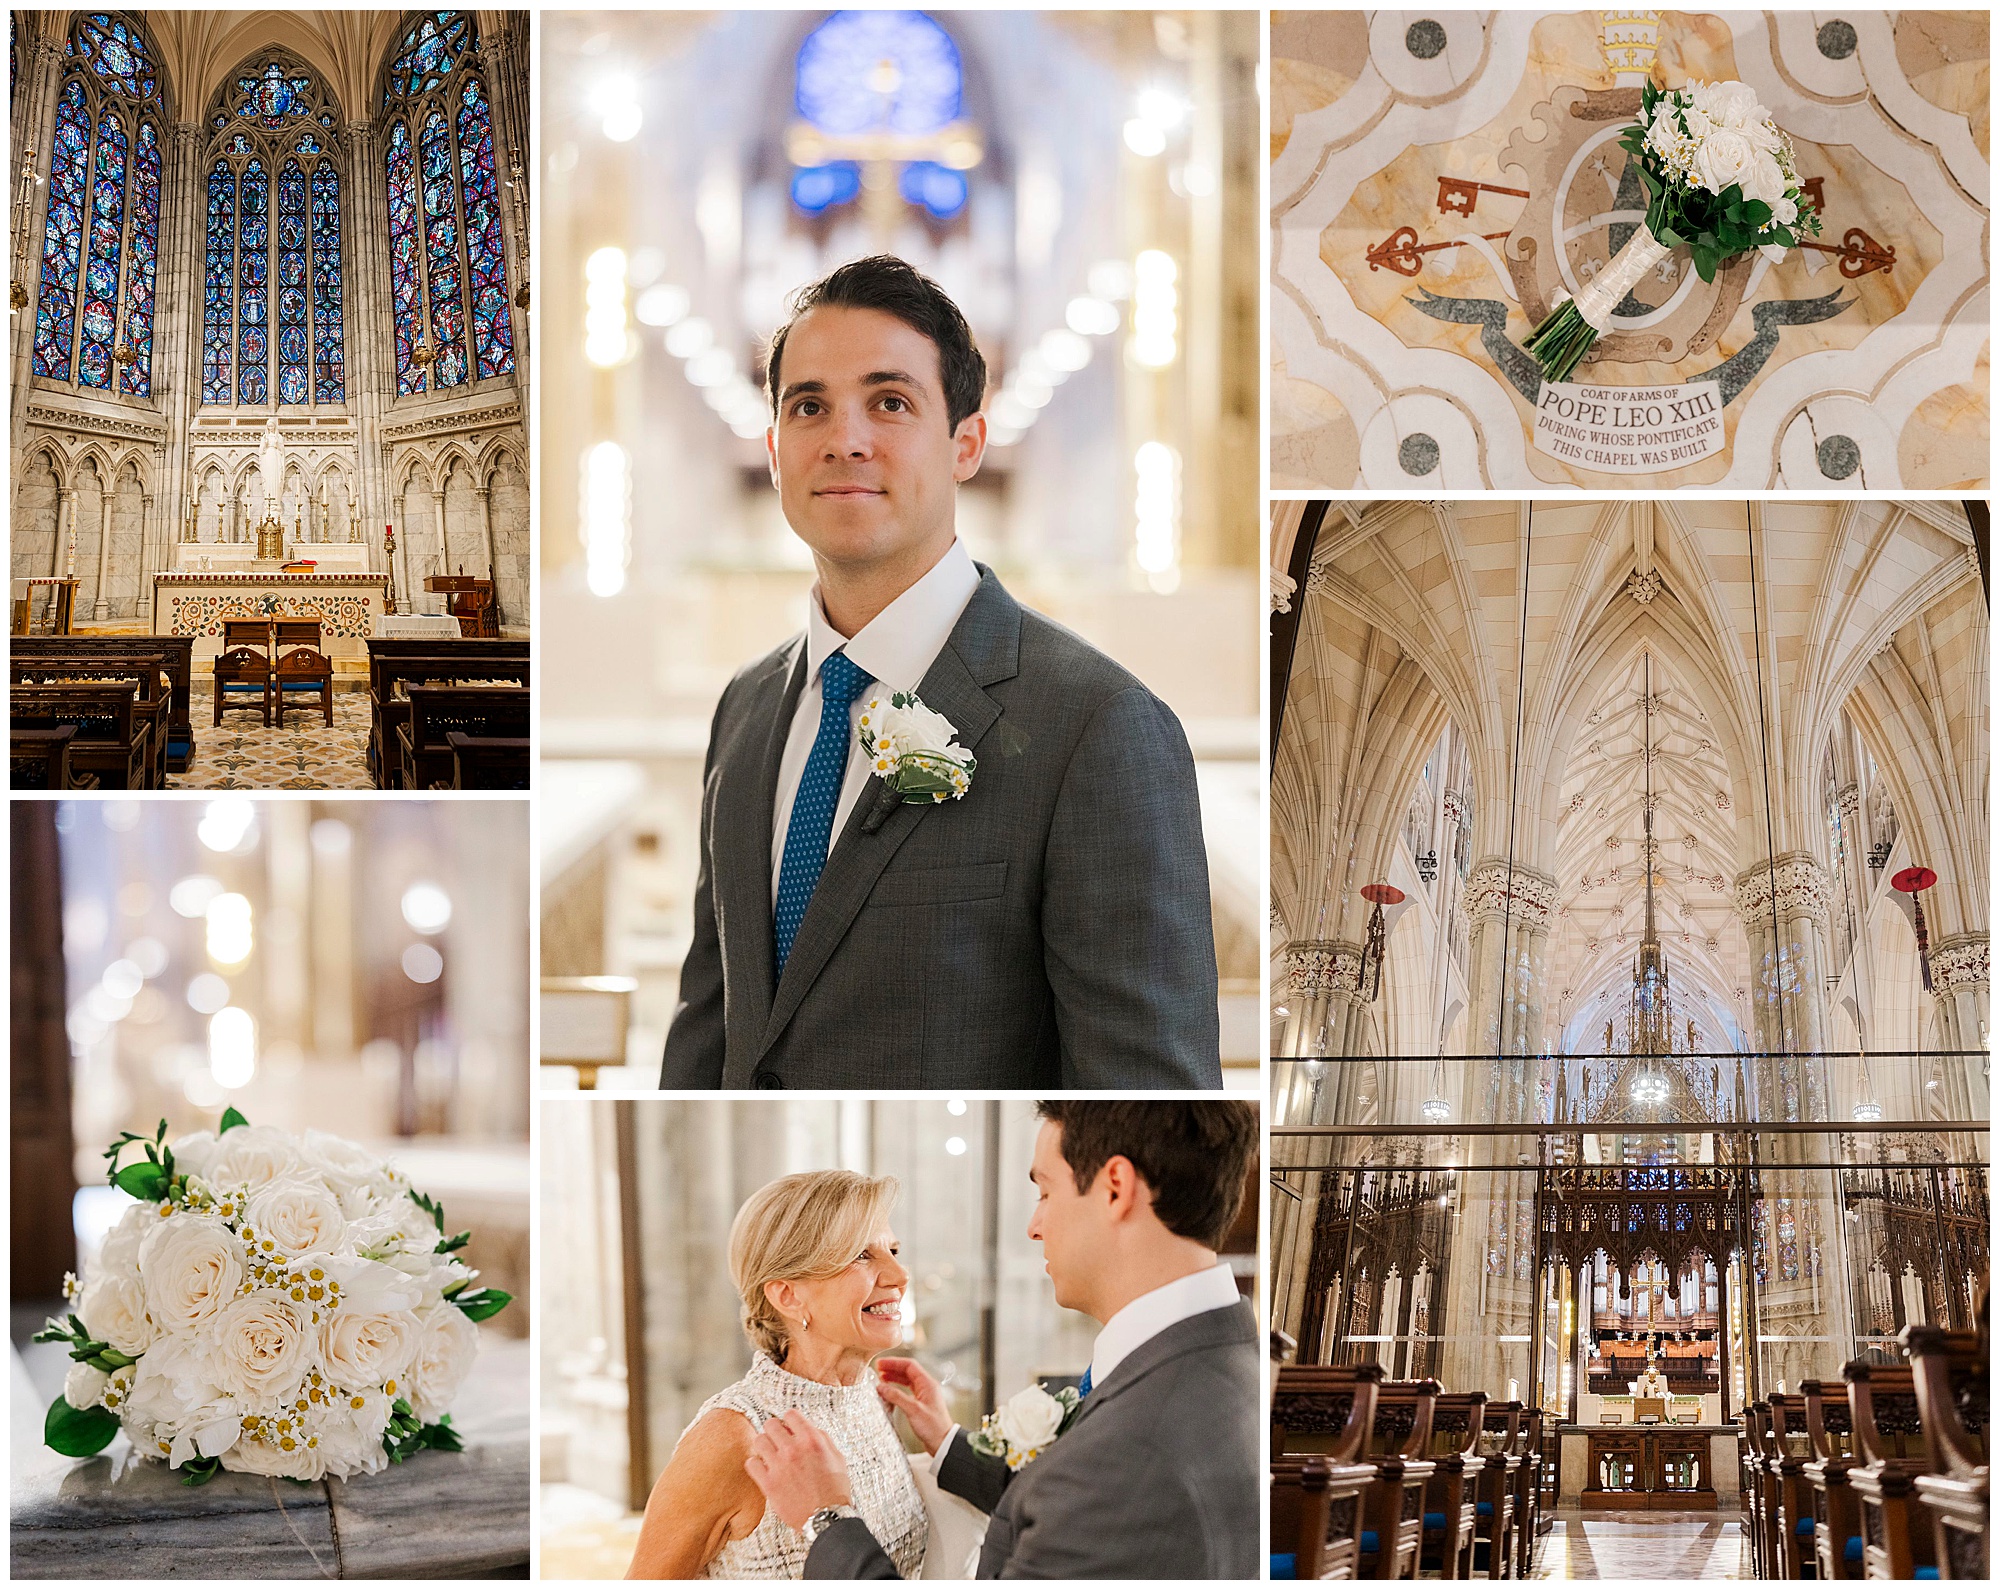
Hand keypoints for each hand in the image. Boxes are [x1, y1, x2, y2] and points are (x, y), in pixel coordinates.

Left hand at [744, 1410, 851, 1532]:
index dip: (789, 1421)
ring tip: (770, 1455)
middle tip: (778, 1441)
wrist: (827, 1517)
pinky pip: (751, 1463)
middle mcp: (794, 1449)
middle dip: (774, 1431)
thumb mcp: (836, 1457)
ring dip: (764, 1446)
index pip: (790, 1414)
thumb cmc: (834, 1490)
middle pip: (771, 1424)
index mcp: (812, 1440)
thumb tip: (808, 1428)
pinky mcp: (769, 1483)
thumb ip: (821, 1439)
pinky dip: (756, 1464)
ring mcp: (779, 1466)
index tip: (789, 1428)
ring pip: (759, 1440)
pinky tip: (763, 1469)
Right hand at [874, 1356, 951, 1454]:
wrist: (942, 1443)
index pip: (909, 1365)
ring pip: (907, 1381)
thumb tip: (881, 1387)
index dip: (894, 1362)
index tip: (881, 1363)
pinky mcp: (920, 1404)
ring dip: (894, 1378)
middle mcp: (926, 1386)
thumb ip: (896, 1396)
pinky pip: (907, 1391)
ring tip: (881, 1379)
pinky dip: (897, 1389)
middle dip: (892, 1369)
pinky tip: (889, 1392)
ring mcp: (924, 1395)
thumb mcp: (913, 1410)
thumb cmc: (933, 1427)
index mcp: (928, 1383)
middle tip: (878, 1370)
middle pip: (907, 1371)